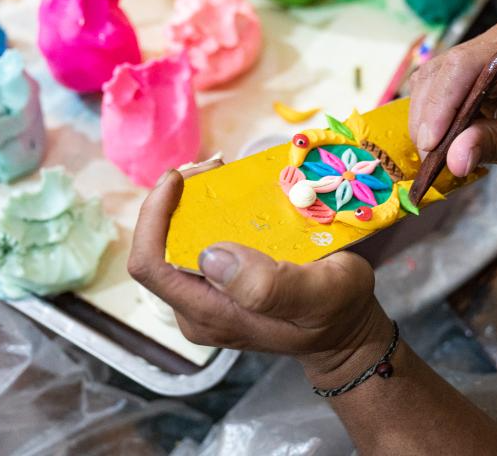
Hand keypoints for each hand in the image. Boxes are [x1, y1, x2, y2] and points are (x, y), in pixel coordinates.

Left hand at [128, 163, 392, 383]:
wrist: (345, 330)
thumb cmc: (337, 311)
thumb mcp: (321, 295)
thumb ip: (270, 286)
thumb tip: (211, 257)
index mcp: (212, 313)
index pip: (151, 265)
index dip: (153, 217)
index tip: (178, 178)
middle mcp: (199, 308)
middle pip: (160, 247)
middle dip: (177, 199)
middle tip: (214, 167)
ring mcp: (207, 298)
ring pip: (177, 242)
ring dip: (193, 202)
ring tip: (223, 173)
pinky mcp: (219, 286)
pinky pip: (198, 244)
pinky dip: (209, 213)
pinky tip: (233, 195)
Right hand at [409, 22, 496, 178]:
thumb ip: (494, 146)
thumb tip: (453, 160)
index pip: (467, 67)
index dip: (441, 105)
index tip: (431, 145)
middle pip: (443, 71)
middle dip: (429, 117)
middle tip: (429, 160)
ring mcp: (481, 51)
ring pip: (433, 78)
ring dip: (426, 117)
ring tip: (433, 154)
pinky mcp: (470, 66)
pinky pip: (439, 85)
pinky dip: (433, 114)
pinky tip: (439, 140)